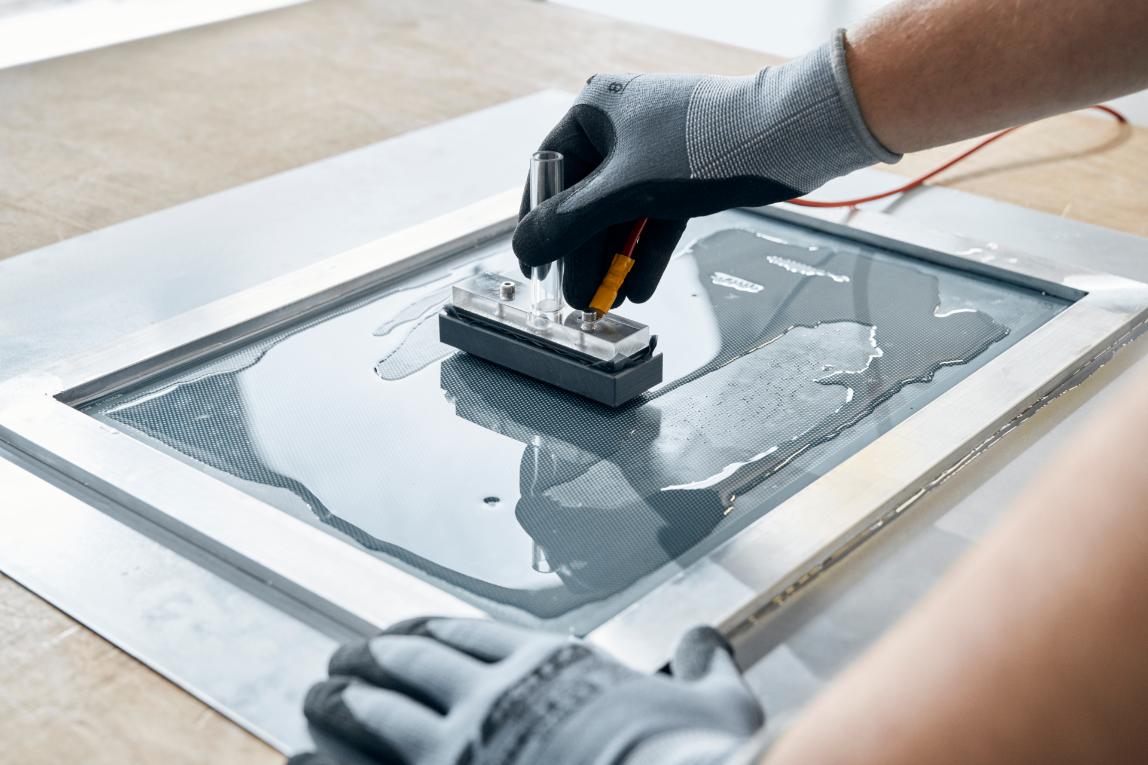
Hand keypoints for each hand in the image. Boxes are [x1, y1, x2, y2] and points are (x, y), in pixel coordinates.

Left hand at [290, 618, 763, 764]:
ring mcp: (467, 745)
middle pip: (419, 662)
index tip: (409, 631)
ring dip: (348, 698)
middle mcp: (500, 695)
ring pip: (386, 709)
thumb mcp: (712, 702)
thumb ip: (702, 665)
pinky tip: (304, 755)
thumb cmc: (690, 756)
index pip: (475, 635)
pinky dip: (334, 760)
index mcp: (551, 665)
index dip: (434, 630)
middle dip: (377, 657)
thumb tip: (705, 642)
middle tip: (347, 654)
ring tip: (320, 692)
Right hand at [512, 30, 897, 309]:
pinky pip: (653, 217)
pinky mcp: (685, 174)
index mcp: (596, 112)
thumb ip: (570, 222)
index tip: (535, 261)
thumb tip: (526, 246)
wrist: (785, 136)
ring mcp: (655, 152)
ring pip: (620, 214)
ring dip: (613, 259)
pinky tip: (640, 287)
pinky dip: (645, 251)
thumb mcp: (625, 191)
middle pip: (586, 199)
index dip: (538, 220)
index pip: (550, 171)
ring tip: (607, 300)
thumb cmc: (705, 146)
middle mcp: (621, 128)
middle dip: (582, 252)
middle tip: (578, 295)